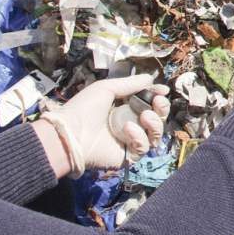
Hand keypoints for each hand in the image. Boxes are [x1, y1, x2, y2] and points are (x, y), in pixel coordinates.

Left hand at [40, 75, 169, 176]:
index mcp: (124, 109)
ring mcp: (130, 142)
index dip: (158, 97)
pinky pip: (143, 147)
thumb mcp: (107, 88)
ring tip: (144, 116)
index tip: (163, 90)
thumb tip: (151, 77)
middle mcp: (130, 124)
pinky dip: (139, 137)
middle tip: (159, 102)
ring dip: (155, 123)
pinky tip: (128, 129)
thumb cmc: (84, 108)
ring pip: (155, 134)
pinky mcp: (128, 156)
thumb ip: (131, 83)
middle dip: (162, 109)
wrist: (71, 133)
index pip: (148, 103)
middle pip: (157, 119)